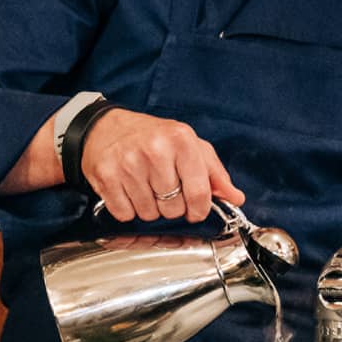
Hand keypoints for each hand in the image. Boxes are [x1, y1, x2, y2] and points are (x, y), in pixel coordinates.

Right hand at [81, 109, 243, 222]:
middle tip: (164, 191)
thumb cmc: (152, 137)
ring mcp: (128, 163)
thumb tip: (235, 198)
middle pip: (174, 208)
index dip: (199, 210)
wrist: (106, 127)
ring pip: (149, 214)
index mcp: (181, 140)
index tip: (196, 211)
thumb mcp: (190, 146)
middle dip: (172, 207)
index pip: (199, 192)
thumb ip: (215, 174)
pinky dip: (128, 210)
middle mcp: (155, 149)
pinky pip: (125, 214)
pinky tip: (128, 191)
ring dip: (149, 209)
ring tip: (145, 188)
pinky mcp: (107, 176)